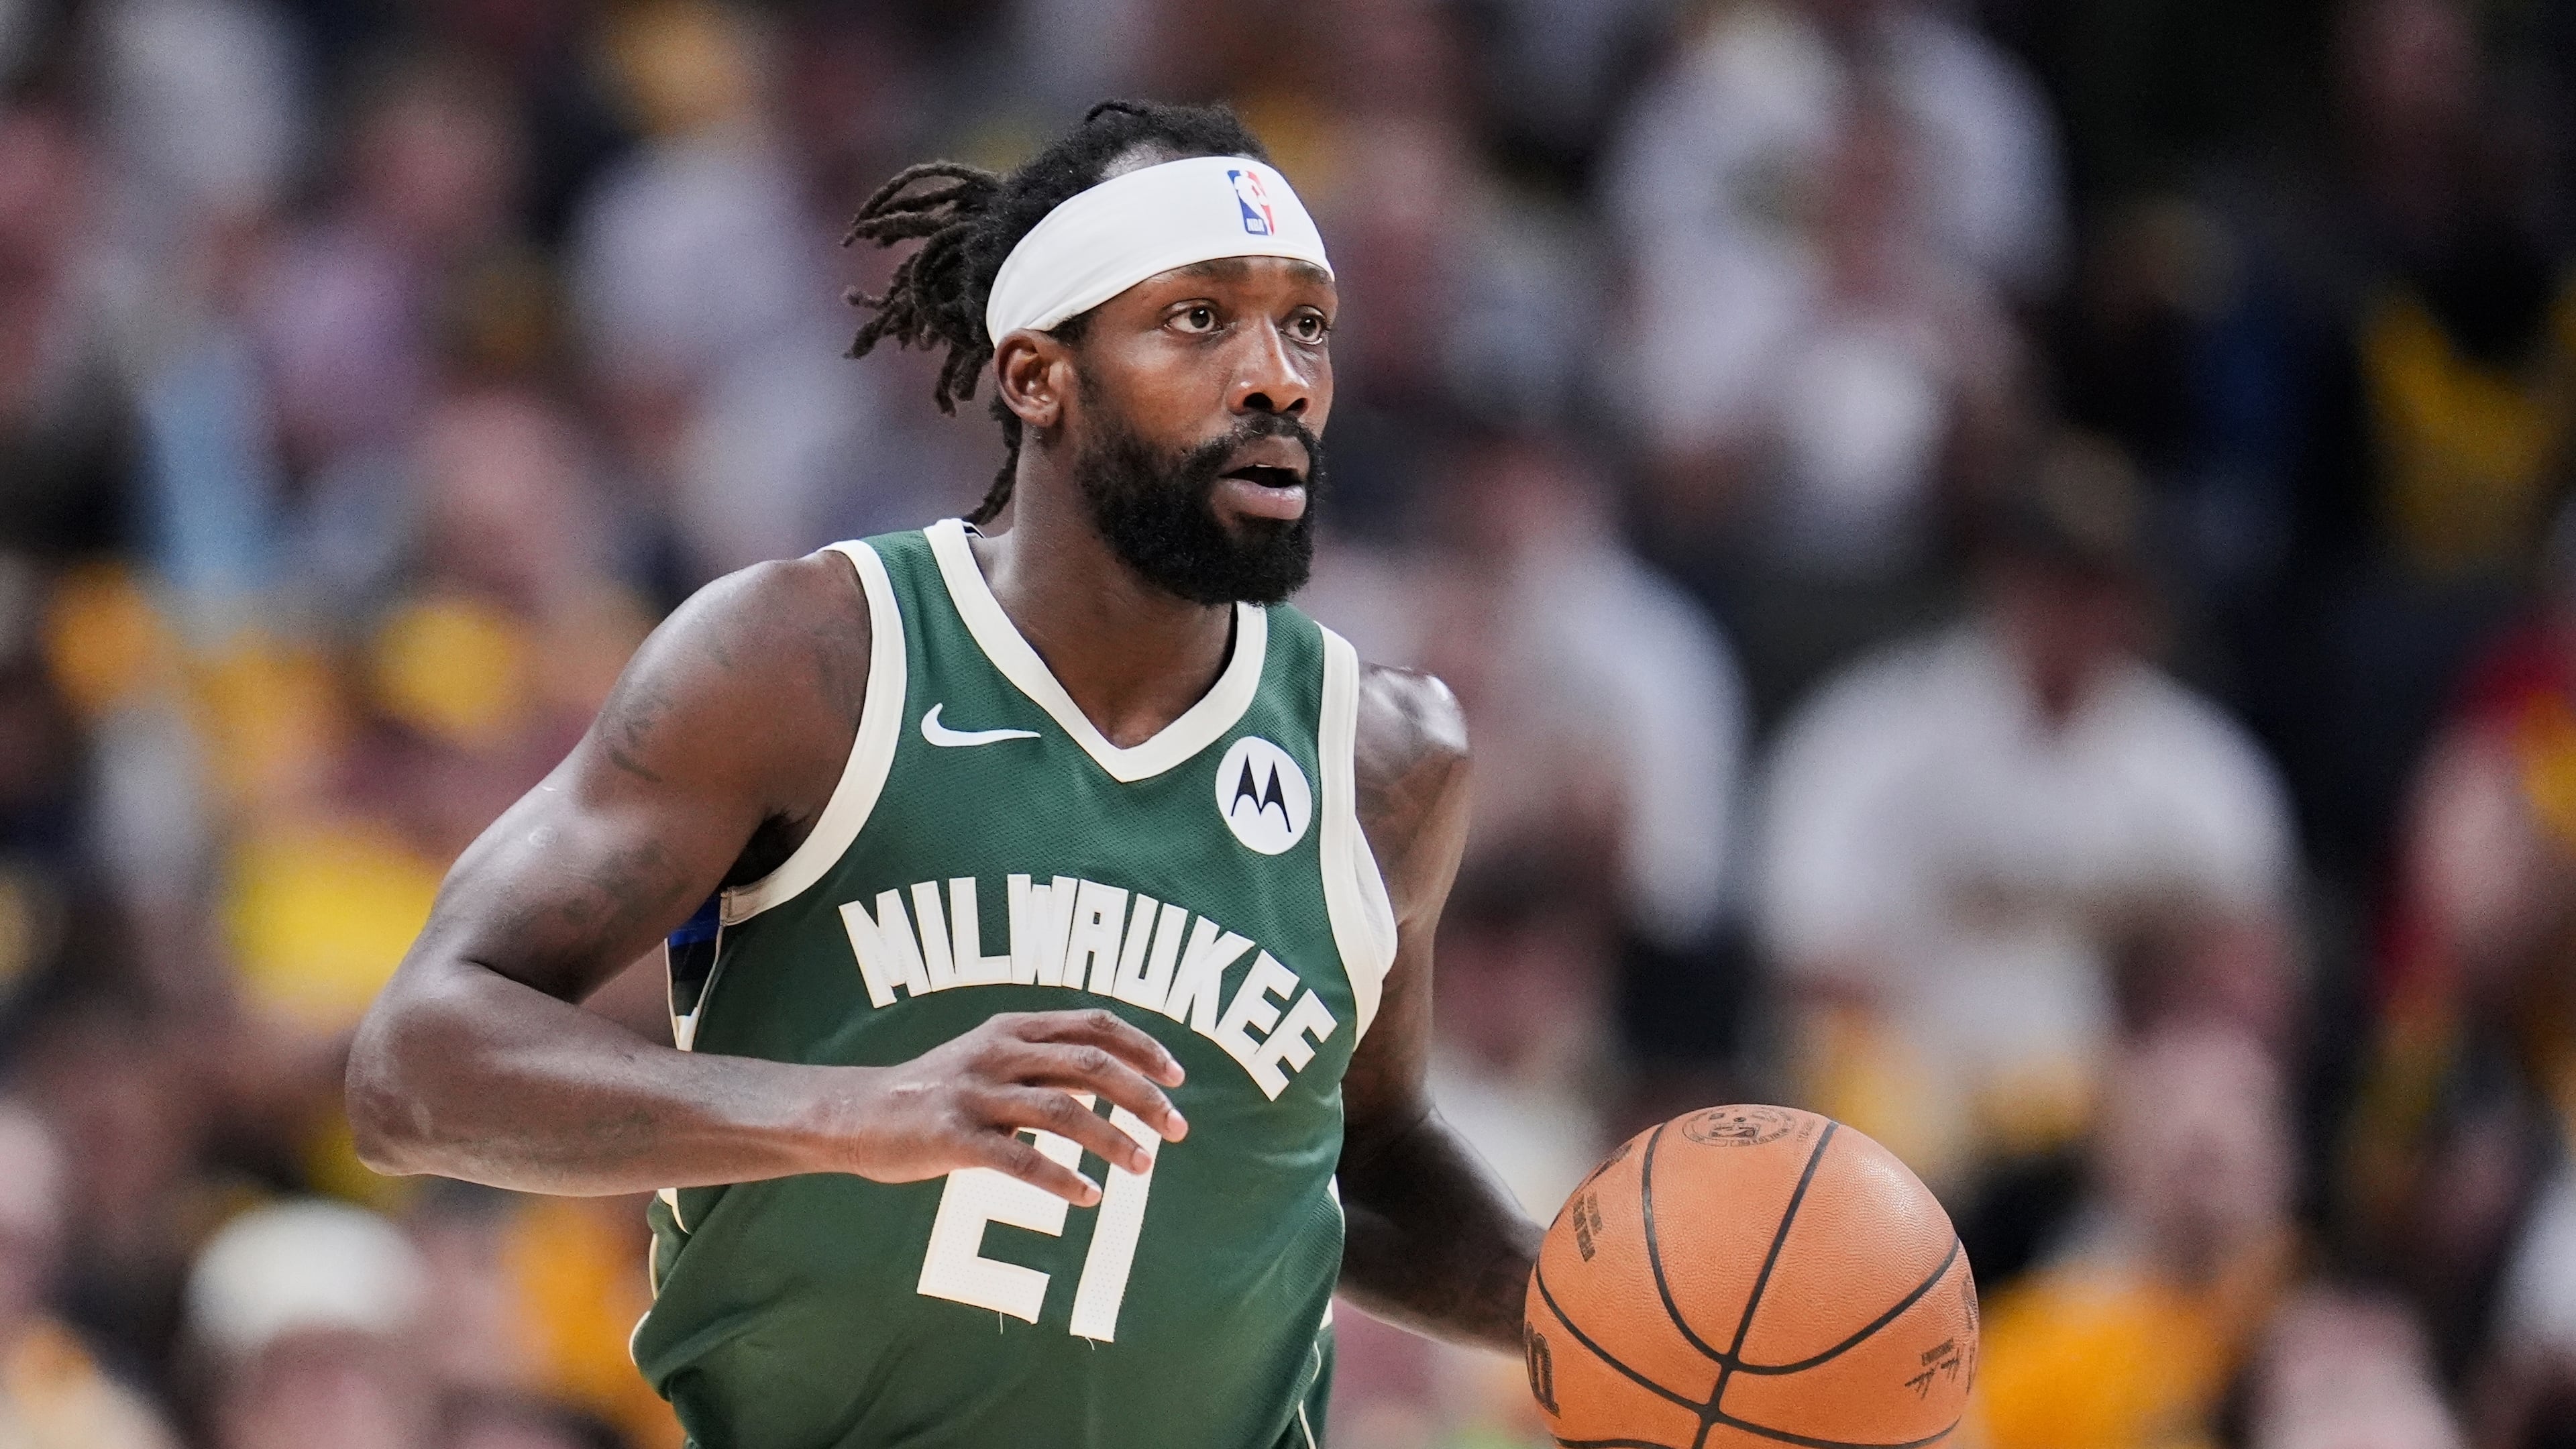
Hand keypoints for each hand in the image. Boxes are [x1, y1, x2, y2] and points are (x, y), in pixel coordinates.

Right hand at [816, 1010, 1188, 1205]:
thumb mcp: (992, 1057)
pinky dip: (1061, 1179)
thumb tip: (1121, 1079)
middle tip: (1179, 1129)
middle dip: (1144, 1097)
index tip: (1179, 1077)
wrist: (859, 1113)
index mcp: (1014, 1026)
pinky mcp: (955, 1136)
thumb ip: (1046, 1061)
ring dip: (1113, 1140)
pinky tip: (1090, 1197)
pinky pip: (1021, 1159)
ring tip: (1144, 1167)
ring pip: (1064, 1111)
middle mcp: (999, 1051)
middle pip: (1092, 1065)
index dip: (1144, 1047)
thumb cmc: (938, 1091)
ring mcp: (977, 1093)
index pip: (1095, 1024)